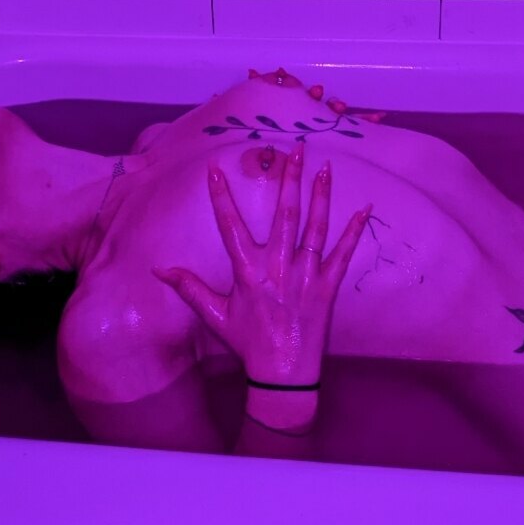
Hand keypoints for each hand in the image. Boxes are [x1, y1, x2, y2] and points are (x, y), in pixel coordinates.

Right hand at [152, 143, 370, 385]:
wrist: (283, 376)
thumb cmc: (248, 343)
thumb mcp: (215, 316)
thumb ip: (189, 288)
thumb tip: (158, 269)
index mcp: (248, 272)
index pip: (230, 226)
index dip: (221, 196)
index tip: (215, 168)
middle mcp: (278, 268)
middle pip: (284, 215)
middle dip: (289, 180)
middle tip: (294, 149)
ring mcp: (306, 276)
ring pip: (315, 228)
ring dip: (321, 195)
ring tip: (325, 166)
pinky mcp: (328, 287)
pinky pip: (343, 254)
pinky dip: (354, 231)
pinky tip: (364, 208)